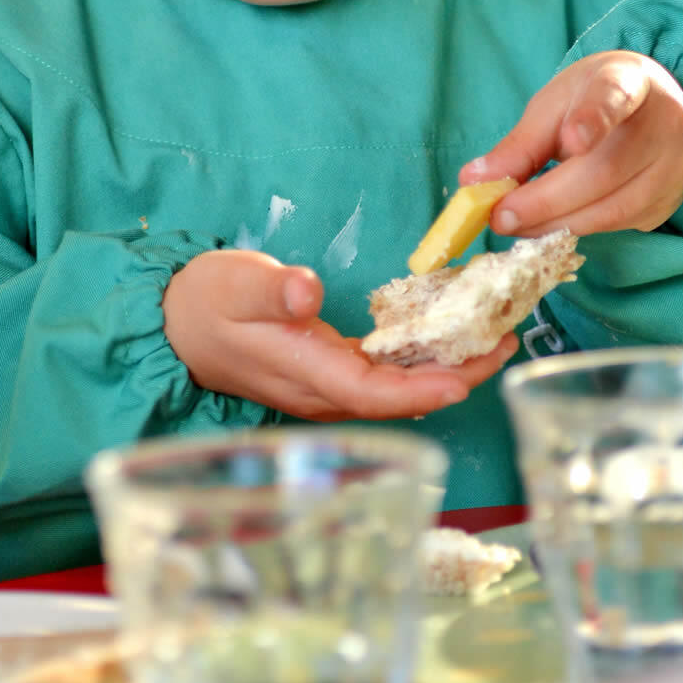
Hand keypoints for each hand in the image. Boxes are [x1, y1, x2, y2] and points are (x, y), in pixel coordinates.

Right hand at [163, 248, 515, 422]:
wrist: (176, 326)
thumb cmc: (205, 302)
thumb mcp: (234, 283)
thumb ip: (272, 290)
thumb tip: (308, 293)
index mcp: (302, 373)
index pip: (369, 393)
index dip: (418, 391)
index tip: (462, 380)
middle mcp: (320, 393)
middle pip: (397, 399)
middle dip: (456, 377)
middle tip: (506, 344)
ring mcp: (326, 389)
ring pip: (396, 391)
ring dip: (447, 370)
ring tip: (496, 339)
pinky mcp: (330, 376)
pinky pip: (386, 378)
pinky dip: (423, 362)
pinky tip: (451, 341)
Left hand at [461, 51, 682, 237]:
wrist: (654, 107)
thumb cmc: (593, 101)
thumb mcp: (554, 106)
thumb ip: (519, 144)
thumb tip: (473, 182)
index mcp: (630, 81)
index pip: (614, 96)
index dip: (594, 119)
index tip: (571, 141)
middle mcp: (665, 123)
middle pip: (605, 169)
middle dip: (546, 200)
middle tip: (501, 216)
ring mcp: (674, 166)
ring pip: (613, 208)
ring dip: (556, 224)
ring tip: (515, 225)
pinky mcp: (669, 200)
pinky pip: (618, 225)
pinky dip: (576, 229)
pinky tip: (549, 226)